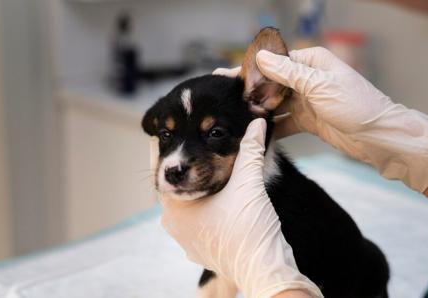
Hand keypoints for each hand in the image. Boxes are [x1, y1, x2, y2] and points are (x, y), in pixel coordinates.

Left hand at [157, 119, 322, 297]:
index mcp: (175, 208)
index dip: (166, 145)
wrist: (264, 271)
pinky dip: (206, 206)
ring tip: (211, 167)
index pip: (163, 168)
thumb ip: (251, 148)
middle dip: (187, 165)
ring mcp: (185, 241)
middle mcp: (173, 226)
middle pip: (176, 186)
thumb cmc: (251, 229)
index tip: (168, 128)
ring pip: (187, 204)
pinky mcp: (200, 250)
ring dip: (198, 187)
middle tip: (195, 142)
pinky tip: (221, 197)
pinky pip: (197, 221)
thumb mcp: (249, 183)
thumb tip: (257, 122)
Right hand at [215, 47, 427, 191]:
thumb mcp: (320, 86)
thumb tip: (261, 58)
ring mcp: (308, 101)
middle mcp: (309, 79)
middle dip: (251, 92)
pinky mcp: (309, 121)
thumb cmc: (357, 107)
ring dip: (260, 111)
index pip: (275, 61)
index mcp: (312, 62)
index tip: (227, 77)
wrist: (380, 138)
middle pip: (272, 82)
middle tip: (225, 101)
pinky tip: (255, 133)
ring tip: (236, 119)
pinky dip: (272, 128)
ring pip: (276, 103)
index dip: (251, 70)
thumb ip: (288, 73)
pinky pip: (284, 122)